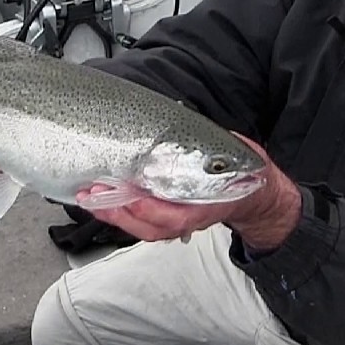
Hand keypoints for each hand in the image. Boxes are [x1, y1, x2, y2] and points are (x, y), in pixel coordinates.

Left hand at [81, 135, 301, 250]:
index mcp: (206, 204)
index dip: (149, 208)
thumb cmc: (241, 170)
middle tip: (94, 193)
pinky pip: (140, 222)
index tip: (130, 194)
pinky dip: (120, 213)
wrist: (254, 192)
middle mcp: (189, 218)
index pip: (173, 216)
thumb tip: (180, 118)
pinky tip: (103, 201)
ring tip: (90, 196)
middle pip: (149, 226)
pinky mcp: (167, 217)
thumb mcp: (232, 153)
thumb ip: (208, 145)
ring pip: (141, 227)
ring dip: (113, 213)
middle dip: (119, 211)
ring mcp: (177, 221)